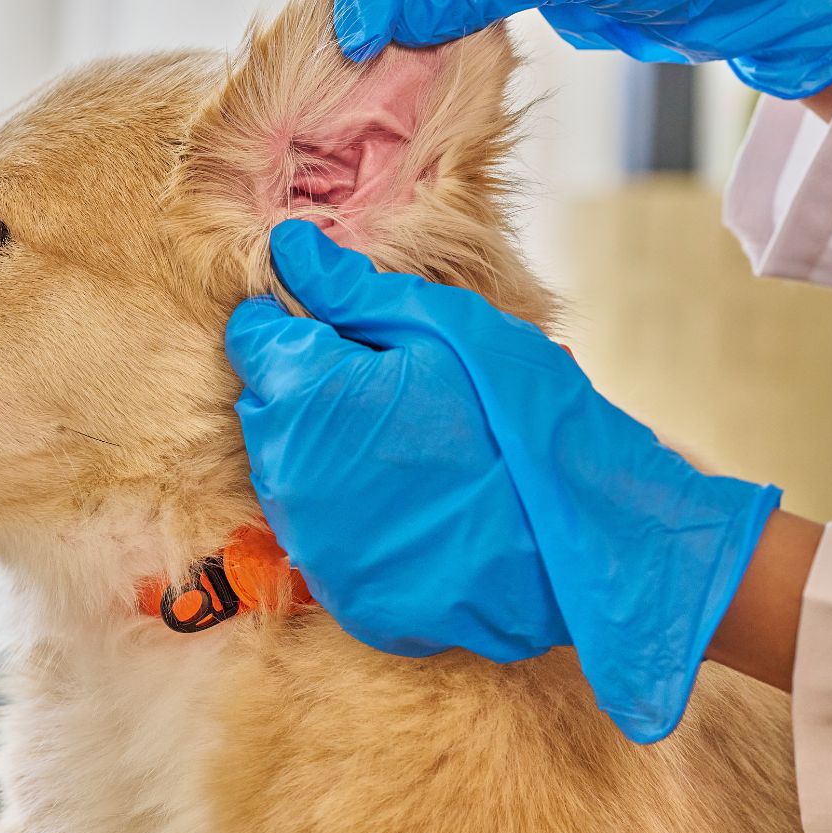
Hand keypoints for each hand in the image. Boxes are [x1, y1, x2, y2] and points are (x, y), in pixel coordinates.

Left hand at [224, 221, 780, 742]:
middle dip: (310, 380)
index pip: (253, 334)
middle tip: (395, 381)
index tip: (353, 327)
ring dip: (326, 442)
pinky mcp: (336, 585)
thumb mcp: (448, 327)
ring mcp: (308, 535)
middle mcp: (287, 467)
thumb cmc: (520, 420)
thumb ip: (353, 290)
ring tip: (410, 440)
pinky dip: (348, 504)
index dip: (300, 319)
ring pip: (287, 463)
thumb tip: (288, 247)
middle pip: (265, 399)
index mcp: (309, 391)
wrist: (579, 545)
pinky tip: (411, 497)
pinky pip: (317, 526)